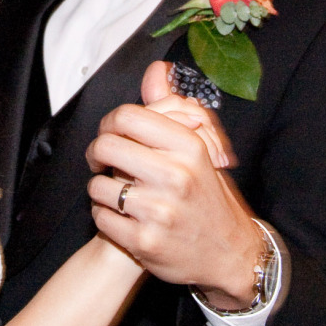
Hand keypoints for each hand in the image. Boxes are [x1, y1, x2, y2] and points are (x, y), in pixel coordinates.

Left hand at [86, 65, 261, 307]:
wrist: (229, 255)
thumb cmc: (207, 196)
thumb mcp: (198, 149)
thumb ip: (172, 109)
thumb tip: (156, 70)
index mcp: (189, 147)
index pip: (128, 116)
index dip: (109, 123)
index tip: (111, 134)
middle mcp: (175, 176)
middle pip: (106, 146)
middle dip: (96, 153)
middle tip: (101, 161)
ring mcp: (159, 211)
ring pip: (98, 185)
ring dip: (101, 188)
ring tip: (117, 192)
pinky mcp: (145, 241)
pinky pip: (100, 217)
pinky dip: (104, 216)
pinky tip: (121, 215)